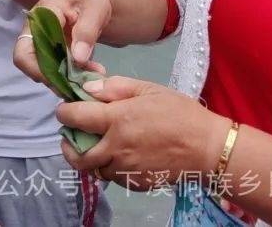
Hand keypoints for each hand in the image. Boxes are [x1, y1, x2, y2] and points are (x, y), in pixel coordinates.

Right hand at [14, 0, 112, 84]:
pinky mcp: (52, 52)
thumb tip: (78, 58)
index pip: (25, 49)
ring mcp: (43, 43)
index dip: (37, 69)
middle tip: (78, 86)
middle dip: (53, 78)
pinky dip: (71, 77)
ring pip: (44, 70)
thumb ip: (87, 30)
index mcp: (40, 16)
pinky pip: (56, 70)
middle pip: (29, 64)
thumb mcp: (95, 8)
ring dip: (65, 79)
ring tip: (89, 79)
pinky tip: (90, 75)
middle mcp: (36, 31)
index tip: (62, 80)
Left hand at [56, 76, 228, 189]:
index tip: (64, 110)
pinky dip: (109, 167)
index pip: (76, 117)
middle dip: (67, 146)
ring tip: (95, 145)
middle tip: (70, 136)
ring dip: (89, 158)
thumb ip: (117, 87)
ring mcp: (126, 169)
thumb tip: (89, 89)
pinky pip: (113, 177)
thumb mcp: (150, 89)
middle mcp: (117, 148)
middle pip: (78, 156)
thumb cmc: (180, 113)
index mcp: (118, 120)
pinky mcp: (135, 183)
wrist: (208, 148)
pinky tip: (118, 156)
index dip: (64, 112)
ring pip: (95, 169)